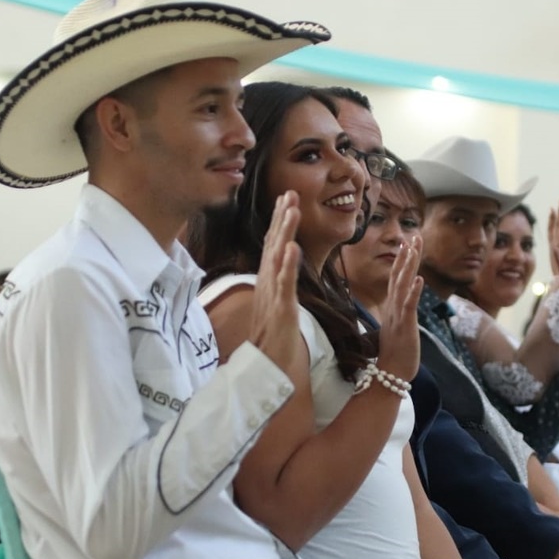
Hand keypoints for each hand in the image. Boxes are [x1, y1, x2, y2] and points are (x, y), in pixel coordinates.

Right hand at [250, 191, 302, 376]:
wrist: (266, 365)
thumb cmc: (273, 338)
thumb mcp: (277, 304)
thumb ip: (279, 284)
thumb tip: (284, 267)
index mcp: (269, 281)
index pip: (274, 245)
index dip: (280, 222)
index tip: (286, 199)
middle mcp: (267, 283)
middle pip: (273, 244)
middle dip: (282, 218)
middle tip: (289, 193)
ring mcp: (272, 294)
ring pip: (277, 257)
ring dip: (284, 232)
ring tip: (291, 209)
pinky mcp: (280, 308)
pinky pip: (284, 284)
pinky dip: (287, 265)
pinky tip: (292, 248)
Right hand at [376, 236, 424, 381]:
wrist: (389, 375)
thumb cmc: (394, 355)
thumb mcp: (397, 330)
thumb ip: (399, 316)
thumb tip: (402, 309)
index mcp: (392, 308)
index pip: (396, 279)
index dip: (402, 261)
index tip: (407, 244)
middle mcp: (393, 308)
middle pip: (398, 276)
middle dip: (407, 255)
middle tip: (413, 236)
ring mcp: (397, 316)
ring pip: (402, 285)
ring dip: (408, 266)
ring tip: (413, 248)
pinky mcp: (404, 326)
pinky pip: (409, 306)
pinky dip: (414, 291)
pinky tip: (420, 279)